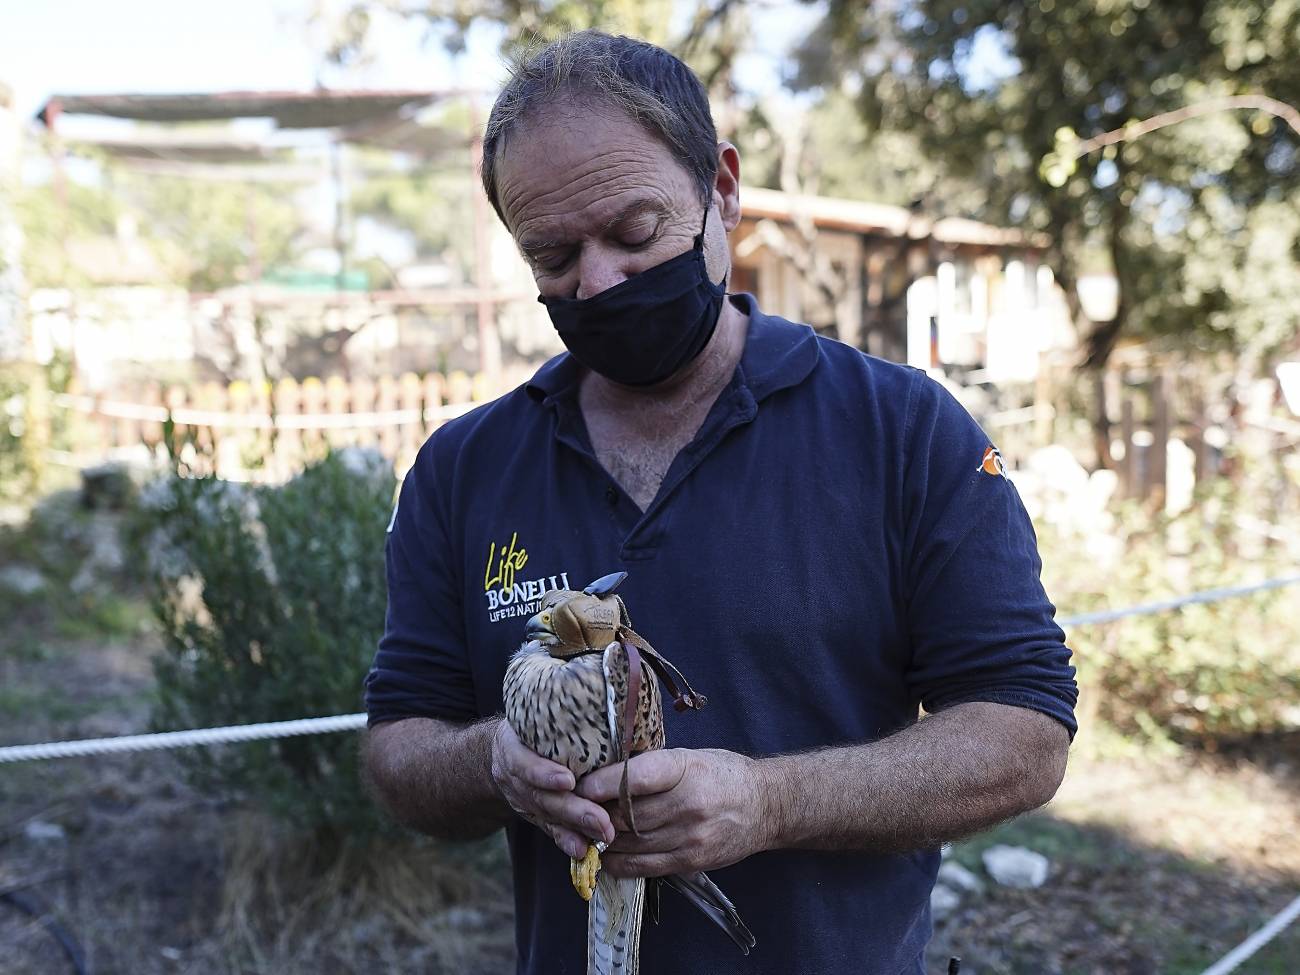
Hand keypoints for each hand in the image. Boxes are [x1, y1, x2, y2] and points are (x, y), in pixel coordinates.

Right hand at [489, 720, 614, 858]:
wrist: (503, 749)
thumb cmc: (532, 723)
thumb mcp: (534, 711)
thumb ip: (563, 711)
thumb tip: (604, 698)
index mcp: (511, 745)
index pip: (523, 762)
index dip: (543, 773)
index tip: (568, 781)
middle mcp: (513, 775)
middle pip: (542, 797)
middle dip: (573, 810)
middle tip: (602, 821)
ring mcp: (522, 798)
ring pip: (549, 816)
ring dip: (576, 828)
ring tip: (603, 835)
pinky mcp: (534, 814)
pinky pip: (550, 829)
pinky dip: (566, 840)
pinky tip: (583, 850)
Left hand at [575, 748, 771, 877]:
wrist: (766, 806)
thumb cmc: (722, 774)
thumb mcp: (690, 757)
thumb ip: (652, 768)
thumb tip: (603, 775)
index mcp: (685, 768)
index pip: (635, 778)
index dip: (602, 784)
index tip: (578, 786)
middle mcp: (687, 803)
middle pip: (627, 815)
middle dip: (595, 815)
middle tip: (573, 811)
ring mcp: (690, 837)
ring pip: (631, 842)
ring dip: (602, 840)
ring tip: (584, 833)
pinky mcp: (690, 861)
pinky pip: (644, 866)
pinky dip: (618, 862)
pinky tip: (604, 856)